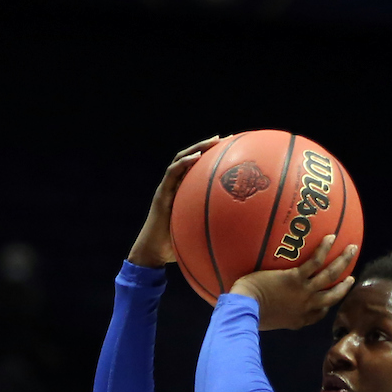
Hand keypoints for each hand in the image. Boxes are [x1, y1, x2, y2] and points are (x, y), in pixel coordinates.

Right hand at [128, 136, 225, 267]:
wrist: (153, 253)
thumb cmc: (175, 248)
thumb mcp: (198, 233)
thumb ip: (212, 226)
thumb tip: (238, 233)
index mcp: (183, 193)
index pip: (197, 169)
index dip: (212, 158)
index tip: (231, 150)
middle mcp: (174, 187)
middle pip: (190, 159)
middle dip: (207, 146)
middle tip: (226, 138)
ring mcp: (167, 188)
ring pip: (181, 160)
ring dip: (197, 149)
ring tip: (214, 141)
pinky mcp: (161, 194)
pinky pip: (172, 173)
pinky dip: (184, 163)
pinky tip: (196, 157)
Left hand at [231, 234, 357, 330]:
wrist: (246, 309)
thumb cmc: (247, 315)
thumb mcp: (264, 321)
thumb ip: (269, 314)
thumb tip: (258, 308)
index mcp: (298, 319)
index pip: (318, 314)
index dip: (326, 308)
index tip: (329, 303)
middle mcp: (306, 306)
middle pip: (333, 296)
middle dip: (345, 286)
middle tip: (352, 277)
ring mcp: (304, 292)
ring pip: (330, 275)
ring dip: (343, 261)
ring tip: (352, 248)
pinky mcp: (296, 278)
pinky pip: (315, 262)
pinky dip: (324, 249)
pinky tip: (331, 237)